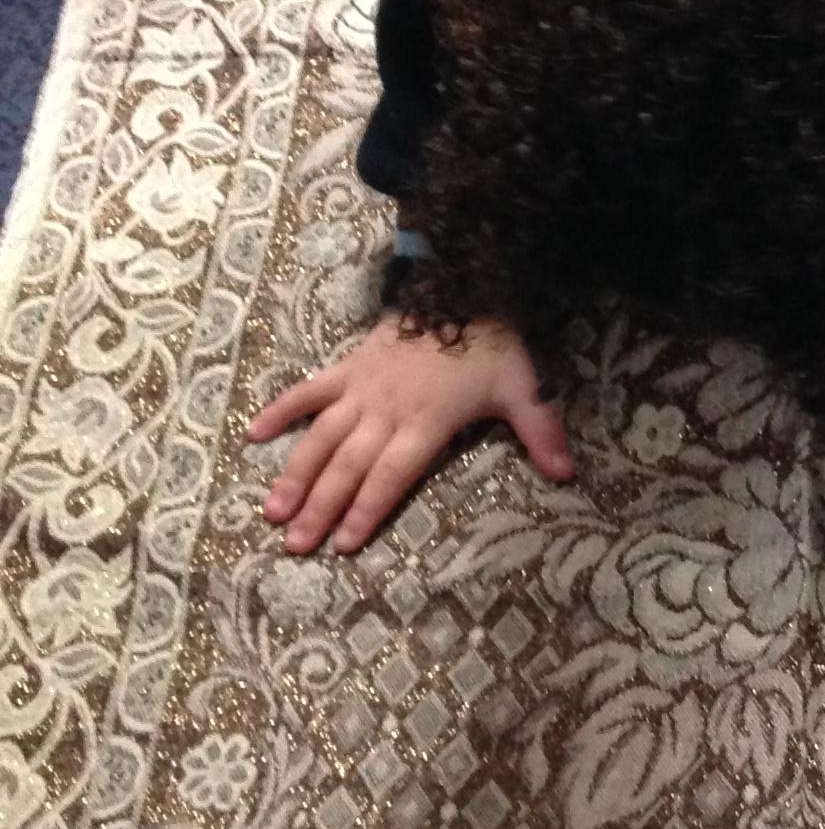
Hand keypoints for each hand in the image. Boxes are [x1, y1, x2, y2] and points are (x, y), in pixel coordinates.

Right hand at [249, 313, 573, 555]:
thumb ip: (541, 432)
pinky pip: (308, 390)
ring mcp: (361, 388)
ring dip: (295, 474)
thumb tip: (568, 474)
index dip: (368, 509)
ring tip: (271, 510)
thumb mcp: (524, 387)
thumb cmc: (493, 344)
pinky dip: (282, 410)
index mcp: (425, 422)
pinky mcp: (348, 366)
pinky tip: (253, 434)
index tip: (344, 544)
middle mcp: (385, 410)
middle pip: (348, 466)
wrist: (463, 284)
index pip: (392, 475)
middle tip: (294, 545)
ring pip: (321, 437)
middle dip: (321, 508)